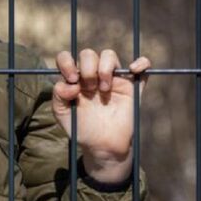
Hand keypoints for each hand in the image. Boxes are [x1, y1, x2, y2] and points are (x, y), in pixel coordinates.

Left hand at [52, 49, 150, 183]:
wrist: (102, 146)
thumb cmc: (82, 129)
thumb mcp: (63, 115)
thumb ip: (58, 97)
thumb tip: (68, 84)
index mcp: (74, 79)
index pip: (66, 58)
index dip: (67, 63)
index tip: (72, 80)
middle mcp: (92, 75)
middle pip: (88, 54)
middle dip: (87, 68)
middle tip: (89, 89)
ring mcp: (113, 79)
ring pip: (109, 55)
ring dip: (105, 68)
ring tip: (104, 89)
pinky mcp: (131, 87)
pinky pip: (142, 66)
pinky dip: (141, 63)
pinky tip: (134, 70)